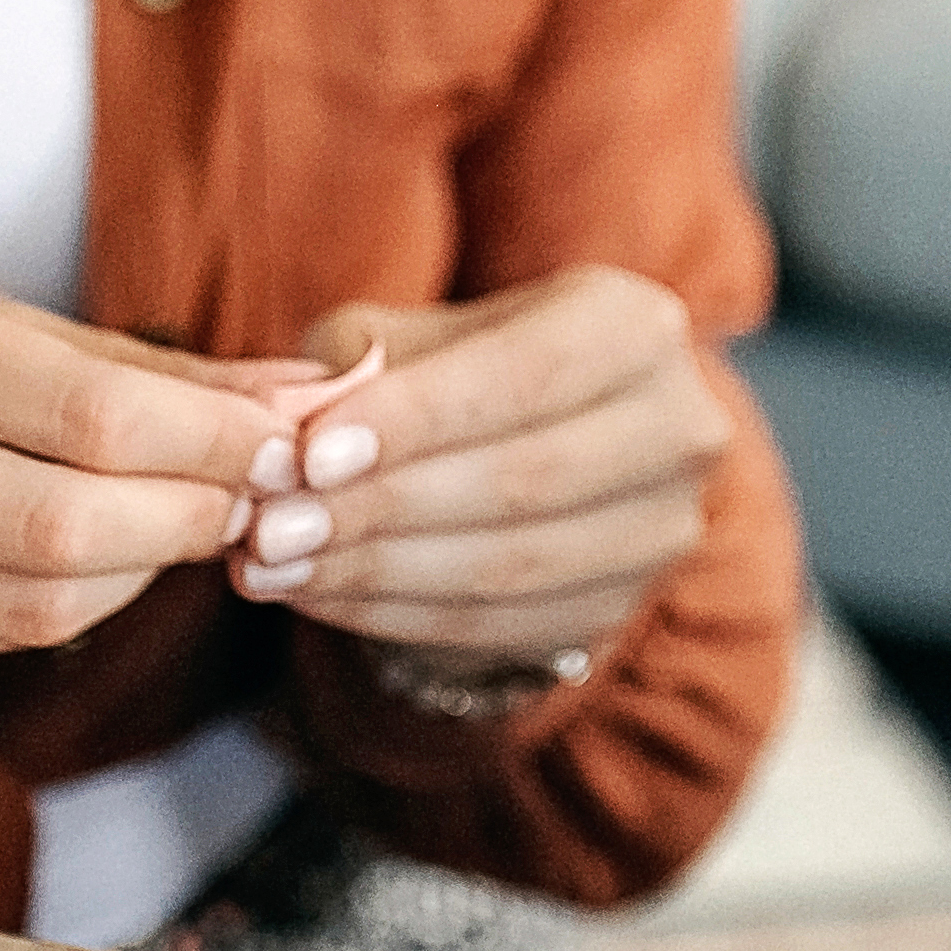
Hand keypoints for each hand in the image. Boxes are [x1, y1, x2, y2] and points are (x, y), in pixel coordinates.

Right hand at [0, 243, 280, 666]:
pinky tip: (91, 554)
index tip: (292, 433)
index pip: (86, 414)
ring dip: (142, 570)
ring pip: (36, 606)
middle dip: (193, 517)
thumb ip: (113, 357)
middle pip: (66, 529)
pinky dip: (69, 602)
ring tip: (181, 517)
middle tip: (256, 490)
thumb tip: (295, 396)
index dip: (214, 441)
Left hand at [220, 268, 728, 675]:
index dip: (418, 419)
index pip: (526, 375)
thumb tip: (283, 418)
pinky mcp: (618, 606)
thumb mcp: (407, 337)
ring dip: (378, 573)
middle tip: (272, 527)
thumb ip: (352, 365)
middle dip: (384, 508)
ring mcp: (660, 530)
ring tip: (274, 567)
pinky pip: (497, 624)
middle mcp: (678, 427)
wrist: (531, 443)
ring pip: (510, 566)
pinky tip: (317, 596)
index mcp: (634, 326)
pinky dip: (394, 614)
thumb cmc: (452, 371)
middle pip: (524, 480)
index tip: (310, 454)